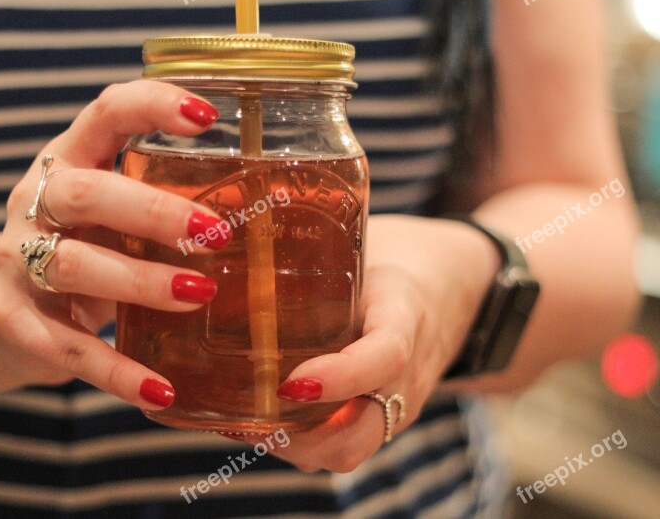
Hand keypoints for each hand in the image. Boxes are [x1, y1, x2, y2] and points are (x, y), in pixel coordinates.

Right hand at [0, 81, 228, 409]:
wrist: (5, 310)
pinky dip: (117, 372)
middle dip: (152, 210)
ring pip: (73, 266)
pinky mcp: (12, 320)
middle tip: (214, 233)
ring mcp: (16, 261)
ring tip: (198, 296)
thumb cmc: (90, 248)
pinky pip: (67, 348)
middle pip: (84, 193)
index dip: (151, 105)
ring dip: (140, 282)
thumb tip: (280, 203)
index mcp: (71, 160)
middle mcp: (36, 203)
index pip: (105, 113)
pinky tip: (162, 390)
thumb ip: (174, 204)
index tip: (209, 116)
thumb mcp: (120, 215)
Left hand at [239, 216, 499, 471]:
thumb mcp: (364, 246)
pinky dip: (302, 443)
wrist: (455, 286)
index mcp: (405, 315)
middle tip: (244, 413)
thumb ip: (314, 249)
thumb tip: (238, 242)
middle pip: (359, 434)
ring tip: (241, 421)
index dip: (340, 378)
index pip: (386, 358)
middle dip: (298, 438)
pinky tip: (262, 420)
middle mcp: (407, 375)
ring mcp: (398, 404)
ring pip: (347, 450)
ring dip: (293, 446)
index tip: (290, 383)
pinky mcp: (384, 417)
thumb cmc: (396, 260)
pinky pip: (344, 445)